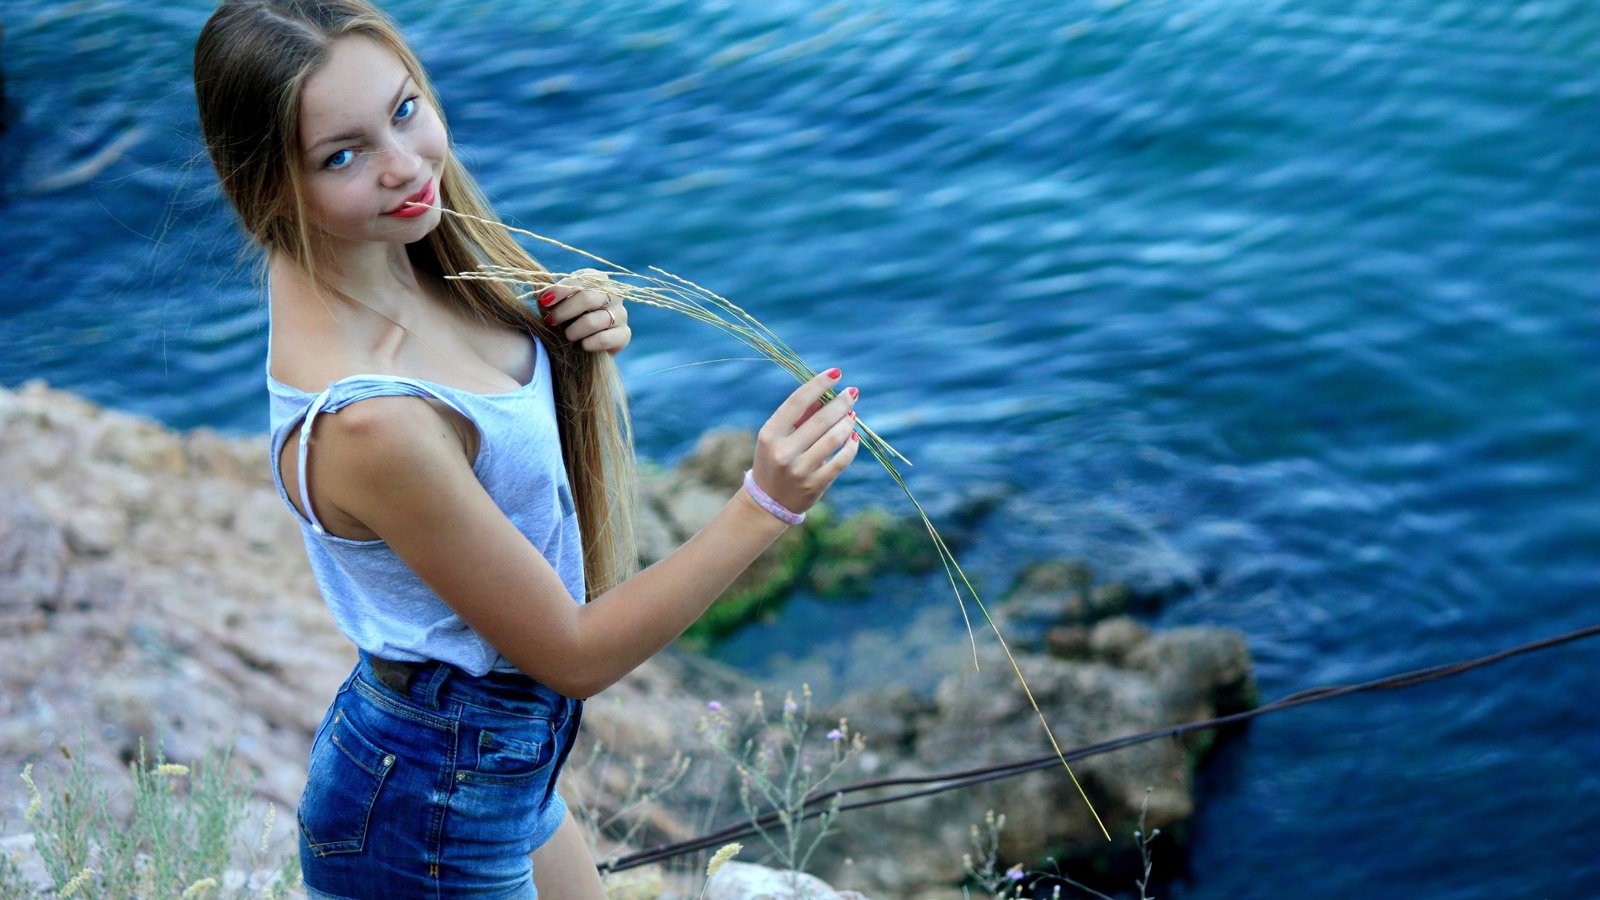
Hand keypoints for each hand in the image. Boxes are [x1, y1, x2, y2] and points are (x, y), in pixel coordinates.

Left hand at [538, 268, 629, 354]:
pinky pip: (604, 339)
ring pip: (593, 321)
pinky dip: (588, 343)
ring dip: (573, 331)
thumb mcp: (556, 305)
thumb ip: (548, 297)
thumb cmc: (568, 319)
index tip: (544, 301)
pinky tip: (582, 345)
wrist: (583, 345)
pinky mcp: (624, 334)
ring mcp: (621, 314)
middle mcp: (612, 293)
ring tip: (567, 336)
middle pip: (586, 298)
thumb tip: (538, 292)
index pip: (581, 279)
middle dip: (563, 311)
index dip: (561, 290)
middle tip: (551, 321)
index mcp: (597, 280)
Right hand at [750, 368, 861, 515]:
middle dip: (840, 403)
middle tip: (852, 393)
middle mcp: (782, 452)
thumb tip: (827, 393)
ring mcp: (799, 470)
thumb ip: (800, 416)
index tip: (836, 373)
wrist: (769, 502)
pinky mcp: (814, 486)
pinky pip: (840, 461)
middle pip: (819, 420)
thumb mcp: (778, 437)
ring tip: (852, 415)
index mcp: (770, 434)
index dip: (818, 385)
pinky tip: (854, 437)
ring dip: (847, 423)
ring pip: (833, 439)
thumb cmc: (775, 459)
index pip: (797, 402)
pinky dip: (851, 447)